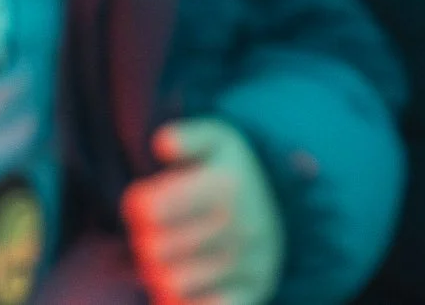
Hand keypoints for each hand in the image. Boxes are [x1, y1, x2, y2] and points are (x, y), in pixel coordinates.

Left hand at [122, 119, 284, 304]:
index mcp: (228, 185)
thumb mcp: (215, 139)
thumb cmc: (230, 174)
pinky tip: (187, 280)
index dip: (136, 205)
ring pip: (169, 282)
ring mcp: (250, 266)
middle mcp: (243, 227)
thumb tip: (162, 144)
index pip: (147, 209)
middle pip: (153, 249)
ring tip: (169, 254)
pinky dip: (182, 299)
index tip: (146, 201)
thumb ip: (185, 137)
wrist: (288, 212)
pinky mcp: (254, 294)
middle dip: (144, 239)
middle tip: (155, 231)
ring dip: (158, 270)